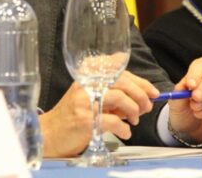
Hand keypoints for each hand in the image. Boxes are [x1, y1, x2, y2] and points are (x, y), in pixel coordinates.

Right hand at [40, 72, 159, 156]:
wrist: (50, 133)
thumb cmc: (74, 114)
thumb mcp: (91, 94)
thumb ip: (112, 89)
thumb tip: (143, 92)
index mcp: (87, 73)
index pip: (119, 69)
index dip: (139, 80)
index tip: (152, 90)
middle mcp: (85, 82)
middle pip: (122, 82)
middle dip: (141, 95)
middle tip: (148, 106)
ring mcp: (85, 100)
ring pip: (120, 98)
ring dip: (134, 110)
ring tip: (135, 119)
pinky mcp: (86, 120)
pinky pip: (114, 121)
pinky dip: (124, 128)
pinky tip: (125, 132)